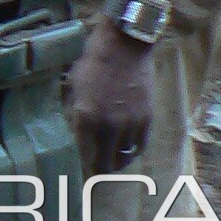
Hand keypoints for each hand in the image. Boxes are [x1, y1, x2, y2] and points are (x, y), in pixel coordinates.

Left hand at [68, 25, 155, 175]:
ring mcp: (131, 125)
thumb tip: (75, 132)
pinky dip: (131, 151)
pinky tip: (125, 150)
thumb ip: (75, 113)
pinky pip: (139, 146)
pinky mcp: (147, 120)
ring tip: (109, 162)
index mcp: (86, 118)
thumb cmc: (92, 62)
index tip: (79, 174)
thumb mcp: (73, 86)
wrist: (124, 46)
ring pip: (125, 157)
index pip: (85, 156)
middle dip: (99, 170)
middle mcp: (110, 127)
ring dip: (116, 161)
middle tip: (94, 172)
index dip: (82, 168)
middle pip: (106, 163)